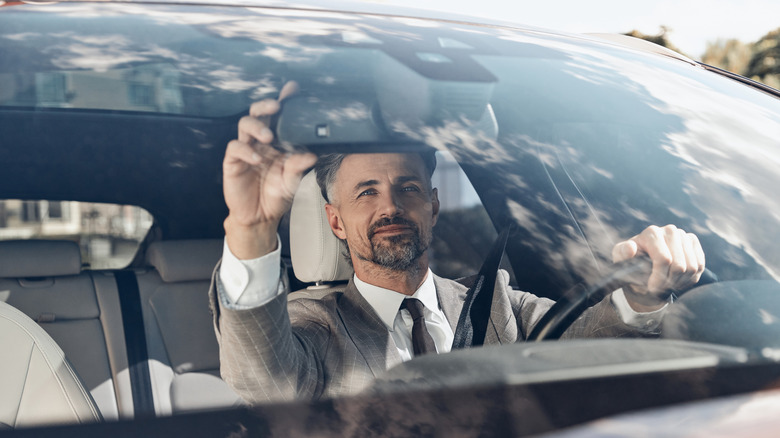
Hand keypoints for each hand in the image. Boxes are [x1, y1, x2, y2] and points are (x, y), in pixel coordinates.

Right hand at [223, 82, 316, 258]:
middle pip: (259, 113)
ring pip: (245, 125)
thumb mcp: (292, 181)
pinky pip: (236, 148)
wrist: (260, 217)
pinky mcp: (233, 162)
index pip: (279, 117)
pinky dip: (246, 151)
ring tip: (268, 137)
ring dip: (257, 127)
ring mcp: (246, 150)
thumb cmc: (276, 196)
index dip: (284, 100)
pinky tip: (256, 159)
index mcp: (277, 142)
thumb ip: (298, 166)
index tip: (292, 89)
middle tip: (276, 107)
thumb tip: (311, 154)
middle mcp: (261, 142)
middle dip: (266, 106)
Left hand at [611, 225, 704, 310]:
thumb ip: (622, 254)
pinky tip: (676, 279)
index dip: (659, 278)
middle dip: (669, 282)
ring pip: (691, 267)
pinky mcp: (695, 245)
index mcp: (651, 233)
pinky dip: (689, 278)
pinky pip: (700, 266)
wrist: (645, 267)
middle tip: (659, 288)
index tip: (651, 288)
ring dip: (679, 281)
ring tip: (666, 283)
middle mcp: (670, 230)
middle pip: (679, 265)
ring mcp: (684, 236)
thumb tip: (631, 248)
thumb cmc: (631, 263)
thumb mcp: (621, 260)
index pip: (664, 259)